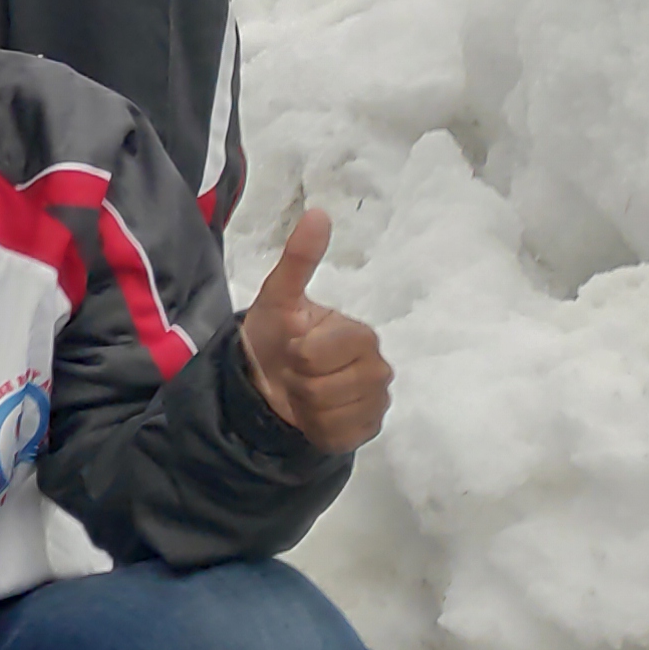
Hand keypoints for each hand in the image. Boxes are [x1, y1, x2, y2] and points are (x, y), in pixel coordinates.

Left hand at [238, 208, 392, 449]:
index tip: (295, 347)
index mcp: (362, 336)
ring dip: (304, 405)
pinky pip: (337, 436)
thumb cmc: (277, 336)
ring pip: (328, 413)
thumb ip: (299, 258)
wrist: (270, 382)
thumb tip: (318, 213)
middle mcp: (378, 369)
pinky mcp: (368, 431)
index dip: (296, 354)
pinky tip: (314, 414)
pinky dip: (316, 428)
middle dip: (299, 380)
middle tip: (297, 371)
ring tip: (304, 391)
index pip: (316, 354)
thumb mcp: (278, 297)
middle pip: (322, 387)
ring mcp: (376, 403)